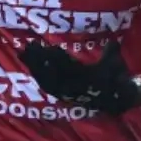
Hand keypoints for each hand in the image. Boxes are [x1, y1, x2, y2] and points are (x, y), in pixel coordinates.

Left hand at [18, 40, 140, 114]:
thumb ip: (112, 51)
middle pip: (50, 72)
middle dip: (38, 59)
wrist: (117, 99)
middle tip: (27, 46)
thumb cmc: (116, 77)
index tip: (44, 46)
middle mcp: (73, 86)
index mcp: (84, 77)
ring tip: (23, 55)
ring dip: (34, 67)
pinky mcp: (64, 95)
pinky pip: (47, 87)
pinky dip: (39, 77)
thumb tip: (112, 41)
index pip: (65, 67)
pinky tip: (32, 69)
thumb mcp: (116, 62)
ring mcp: (67, 92)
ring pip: (46, 80)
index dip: (54, 57)